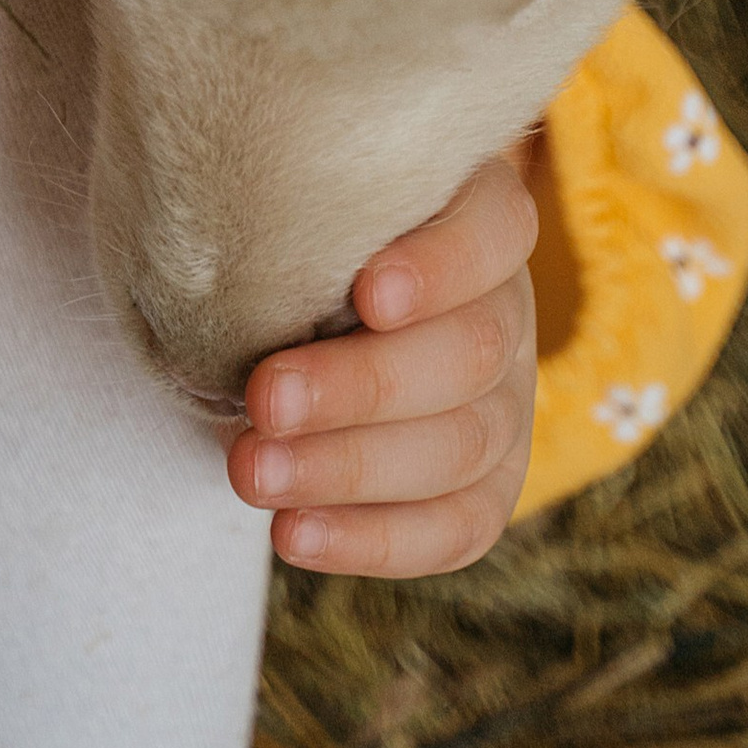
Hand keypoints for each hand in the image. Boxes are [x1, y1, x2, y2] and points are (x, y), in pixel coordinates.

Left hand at [225, 146, 538, 572]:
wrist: (306, 310)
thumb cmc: (300, 237)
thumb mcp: (306, 208)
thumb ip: (299, 222)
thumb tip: (239, 265)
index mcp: (478, 217)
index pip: (494, 230)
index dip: (440, 267)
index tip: (366, 292)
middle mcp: (506, 309)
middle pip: (470, 354)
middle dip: (361, 386)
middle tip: (264, 399)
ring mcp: (507, 402)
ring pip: (461, 449)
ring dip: (348, 470)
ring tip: (253, 473)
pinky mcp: (488, 486)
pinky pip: (454, 529)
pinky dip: (370, 539)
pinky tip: (292, 533)